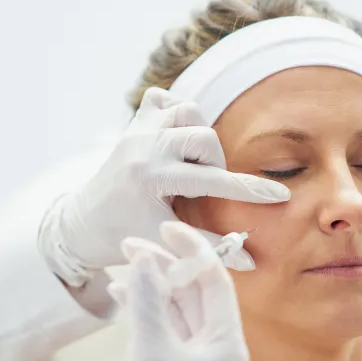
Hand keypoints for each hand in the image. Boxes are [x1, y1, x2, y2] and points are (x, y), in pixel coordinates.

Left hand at [38, 87, 288, 286]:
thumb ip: (211, 246)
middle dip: (216, 162)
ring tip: (192, 162)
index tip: (279, 196)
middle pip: (204, 136)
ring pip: (188, 110)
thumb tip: (253, 261)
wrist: (83, 223)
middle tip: (204, 185)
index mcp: (151, 178)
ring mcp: (137, 131)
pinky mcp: (133, 124)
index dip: (250, 191)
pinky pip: (163, 100)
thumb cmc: (124, 237)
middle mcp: (143, 146)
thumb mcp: (167, 242)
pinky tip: (176, 139)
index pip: (213, 180)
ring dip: (198, 135)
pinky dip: (176, 113)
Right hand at [95, 221, 248, 360]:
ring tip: (122, 264)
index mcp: (228, 344)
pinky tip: (122, 293)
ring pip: (176, 309)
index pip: (215, 282)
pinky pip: (164, 329)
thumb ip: (149, 299)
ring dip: (151, 286)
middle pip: (194, 293)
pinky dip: (146, 310)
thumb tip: (145, 256)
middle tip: (132, 243)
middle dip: (164, 266)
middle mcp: (218, 350)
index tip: (166, 226)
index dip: (192, 250)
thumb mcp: (150, 350)